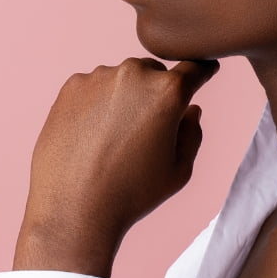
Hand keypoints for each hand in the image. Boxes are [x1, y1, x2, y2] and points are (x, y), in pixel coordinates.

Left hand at [13, 57, 219, 277]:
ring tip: (114, 137)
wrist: (72, 208)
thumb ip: (192, 132)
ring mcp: (98, 77)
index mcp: (168, 92)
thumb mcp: (179, 170)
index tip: (205, 71)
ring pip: (123, 80)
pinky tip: (92, 135)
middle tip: (147, 128)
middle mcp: (134, 74)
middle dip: (157, 92)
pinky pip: (94, 87)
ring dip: (125, 97)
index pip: (194, 69)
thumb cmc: (131, 193)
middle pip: (155, 73)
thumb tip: (189, 110)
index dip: (203, 72)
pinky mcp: (71, 87)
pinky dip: (97, 103)